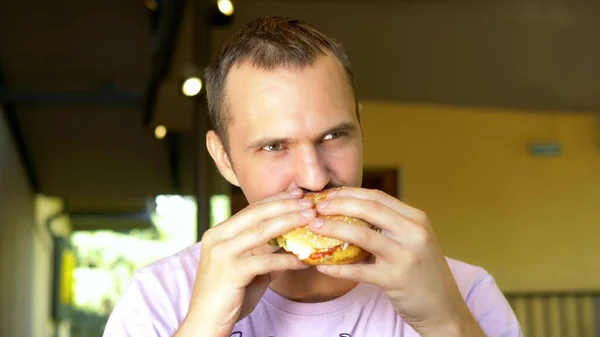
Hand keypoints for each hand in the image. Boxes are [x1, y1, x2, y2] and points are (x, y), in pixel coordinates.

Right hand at [177, 189, 314, 336]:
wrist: (206, 323)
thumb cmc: (227, 297)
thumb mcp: (246, 269)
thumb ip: (263, 254)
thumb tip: (290, 245)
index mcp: (218, 233)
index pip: (251, 210)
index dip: (275, 200)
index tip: (297, 195)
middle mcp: (217, 238)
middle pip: (257, 214)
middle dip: (285, 205)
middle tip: (309, 202)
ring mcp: (222, 253)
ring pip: (262, 231)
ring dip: (290, 222)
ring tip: (310, 219)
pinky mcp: (231, 271)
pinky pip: (266, 261)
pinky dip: (288, 259)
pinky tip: (304, 260)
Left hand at [308, 187, 484, 335]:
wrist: (444, 308)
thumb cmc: (423, 272)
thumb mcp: (414, 241)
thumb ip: (391, 225)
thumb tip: (353, 211)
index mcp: (416, 219)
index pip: (378, 197)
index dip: (349, 193)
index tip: (328, 194)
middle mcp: (414, 233)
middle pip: (368, 209)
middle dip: (337, 204)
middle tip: (315, 207)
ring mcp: (406, 256)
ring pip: (361, 235)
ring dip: (333, 228)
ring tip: (314, 227)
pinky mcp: (396, 279)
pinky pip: (359, 271)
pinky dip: (337, 267)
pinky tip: (321, 265)